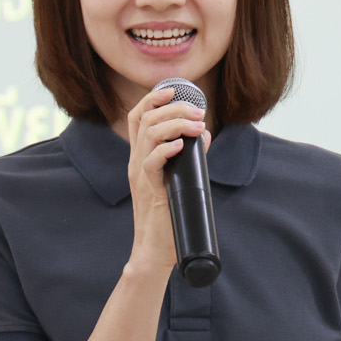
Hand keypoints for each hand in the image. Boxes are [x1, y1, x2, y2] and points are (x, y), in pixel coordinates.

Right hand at [124, 85, 207, 274]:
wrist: (154, 250)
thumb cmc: (168, 217)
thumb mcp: (178, 179)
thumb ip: (189, 157)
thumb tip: (204, 135)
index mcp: (140, 156)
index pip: (137, 117)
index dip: (153, 99)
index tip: (174, 91)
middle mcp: (136, 161)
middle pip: (145, 119)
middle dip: (173, 108)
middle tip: (198, 112)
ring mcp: (140, 175)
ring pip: (148, 135)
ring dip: (176, 124)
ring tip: (198, 125)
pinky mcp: (149, 190)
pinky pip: (151, 162)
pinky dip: (166, 149)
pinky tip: (182, 145)